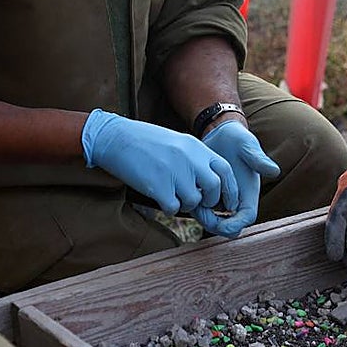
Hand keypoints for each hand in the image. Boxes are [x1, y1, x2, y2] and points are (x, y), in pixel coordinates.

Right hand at [82, 109, 237, 215]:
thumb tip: (212, 183)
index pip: (225, 170)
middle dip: (207, 200)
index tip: (226, 201)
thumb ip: (196, 160)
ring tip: (171, 194)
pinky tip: (159, 196)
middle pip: (213, 189)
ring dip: (184, 204)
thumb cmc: (147, 143)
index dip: (229, 189)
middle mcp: (189, 159)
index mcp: (196, 147)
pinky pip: (173, 208)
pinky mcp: (158, 186)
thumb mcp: (178, 144)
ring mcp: (174, 172)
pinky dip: (168, 207)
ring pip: (193, 201)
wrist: (116, 138)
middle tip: (195, 200)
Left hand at [195, 120, 280, 238]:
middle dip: (216, 225)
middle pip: (230, 227)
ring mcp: (222, 200)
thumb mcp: (247, 146)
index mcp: (249, 193)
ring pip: (214, 222)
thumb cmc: (237, 140)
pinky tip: (190, 196)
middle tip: (201, 213)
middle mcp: (237, 200)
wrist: (220, 135)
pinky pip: (203, 212)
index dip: (236, 224)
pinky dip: (197, 209)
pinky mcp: (208, 196)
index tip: (222, 223)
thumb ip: (258, 159)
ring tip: (194, 203)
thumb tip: (274, 171)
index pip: (247, 218)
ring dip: (204, 218)